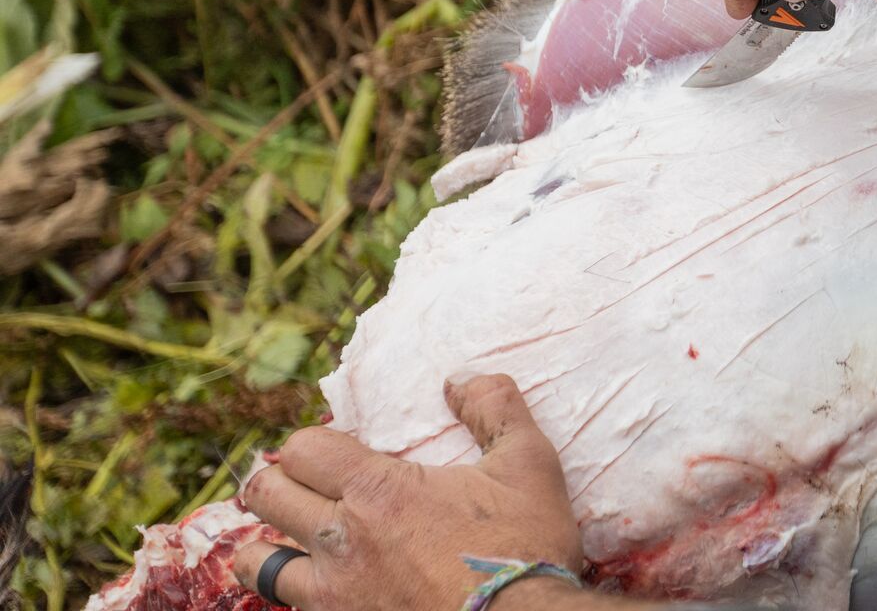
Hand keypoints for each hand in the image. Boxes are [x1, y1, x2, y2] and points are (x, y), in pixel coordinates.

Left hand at [235, 375, 583, 610]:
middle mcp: (341, 540)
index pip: (302, 448)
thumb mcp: (528, 463)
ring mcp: (335, 595)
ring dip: (268, 544)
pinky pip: (289, 608)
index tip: (336, 451)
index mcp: (377, 491)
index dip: (313, 443)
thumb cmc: (524, 546)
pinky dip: (295, 591)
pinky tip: (322, 587)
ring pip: (258, 563)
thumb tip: (461, 379)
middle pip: (267, 495)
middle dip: (279, 481)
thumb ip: (495, 408)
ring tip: (293, 539)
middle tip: (304, 484)